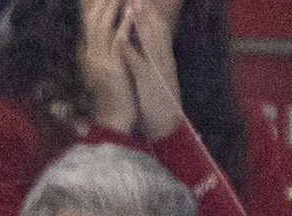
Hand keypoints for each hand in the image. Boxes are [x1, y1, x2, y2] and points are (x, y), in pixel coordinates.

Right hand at [76, 0, 137, 132]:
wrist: (113, 122)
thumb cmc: (112, 98)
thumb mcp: (104, 71)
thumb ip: (102, 53)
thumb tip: (107, 35)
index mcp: (86, 56)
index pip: (88, 23)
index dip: (98, 6)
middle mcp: (89, 55)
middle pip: (93, 19)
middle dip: (105, 1)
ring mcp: (99, 61)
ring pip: (102, 25)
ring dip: (113, 6)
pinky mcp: (112, 68)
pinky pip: (117, 40)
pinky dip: (124, 24)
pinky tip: (131, 12)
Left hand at [116, 0, 184, 140]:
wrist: (169, 127)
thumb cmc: (161, 104)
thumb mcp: (159, 78)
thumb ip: (155, 63)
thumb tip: (147, 47)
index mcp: (165, 59)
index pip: (161, 31)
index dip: (152, 14)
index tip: (143, 1)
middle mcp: (163, 60)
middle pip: (157, 29)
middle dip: (147, 11)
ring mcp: (157, 70)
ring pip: (150, 41)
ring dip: (140, 22)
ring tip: (132, 5)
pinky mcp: (148, 83)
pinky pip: (138, 64)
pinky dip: (130, 50)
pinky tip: (121, 38)